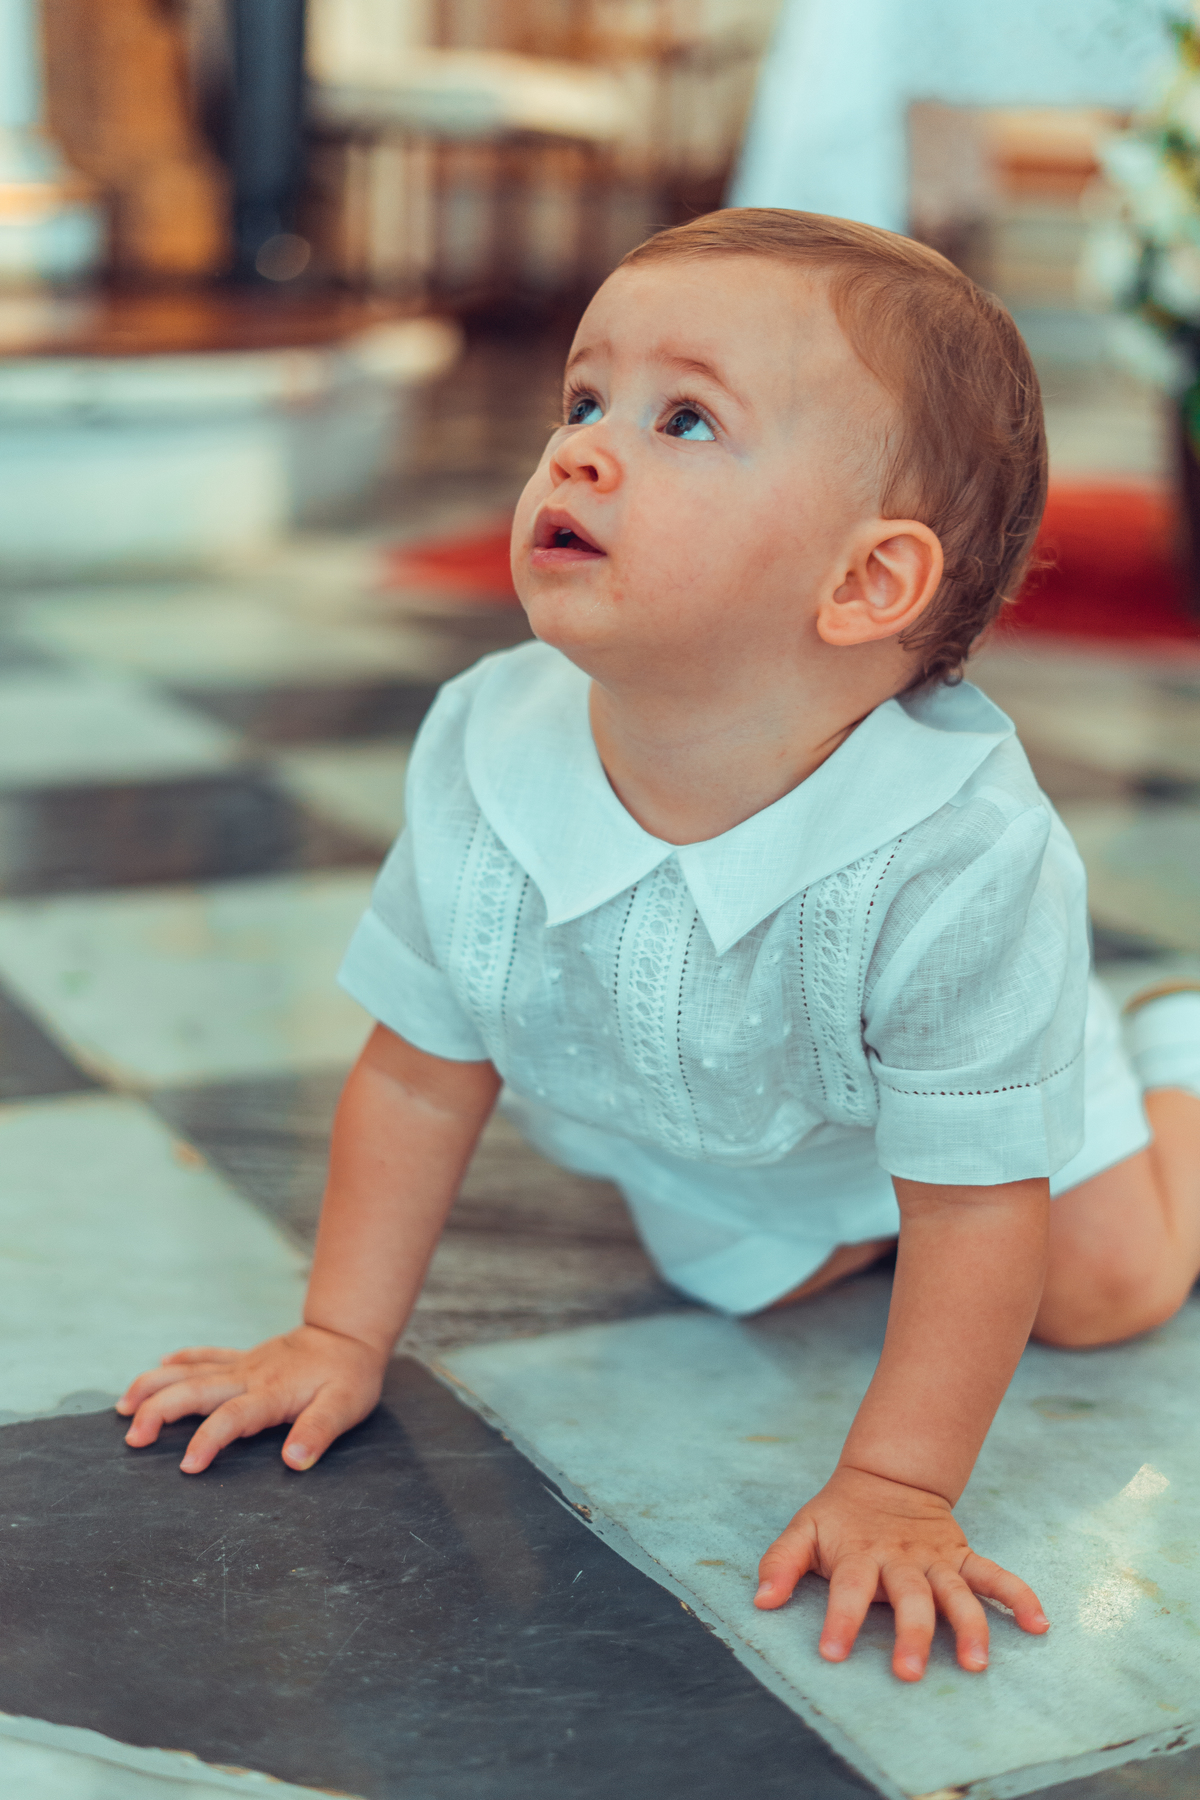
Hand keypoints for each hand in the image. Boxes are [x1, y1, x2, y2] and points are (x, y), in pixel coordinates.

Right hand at [116, 1325, 387, 1474]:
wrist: (349, 1333)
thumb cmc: (349, 1375)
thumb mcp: (344, 1407)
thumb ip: (319, 1432)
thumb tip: (294, 1461)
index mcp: (270, 1394)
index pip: (232, 1418)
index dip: (208, 1440)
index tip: (187, 1466)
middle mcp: (248, 1376)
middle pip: (194, 1390)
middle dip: (158, 1411)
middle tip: (132, 1438)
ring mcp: (243, 1365)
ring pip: (189, 1371)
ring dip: (155, 1385)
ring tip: (123, 1406)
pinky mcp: (245, 1357)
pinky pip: (206, 1356)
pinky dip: (182, 1359)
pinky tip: (161, 1364)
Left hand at [753, 1465, 1047, 1680]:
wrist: (885, 1477)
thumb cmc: (839, 1517)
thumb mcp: (803, 1529)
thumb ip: (780, 1563)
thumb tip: (760, 1600)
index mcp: (859, 1554)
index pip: (848, 1589)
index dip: (840, 1620)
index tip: (832, 1654)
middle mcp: (901, 1560)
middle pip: (909, 1598)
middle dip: (911, 1634)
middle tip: (909, 1673)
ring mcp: (936, 1559)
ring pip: (956, 1593)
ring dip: (970, 1627)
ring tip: (977, 1663)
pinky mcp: (962, 1558)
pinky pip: (995, 1577)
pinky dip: (1018, 1597)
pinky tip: (1039, 1625)